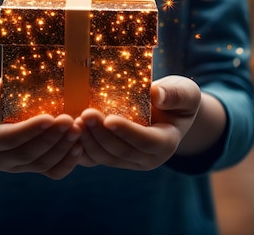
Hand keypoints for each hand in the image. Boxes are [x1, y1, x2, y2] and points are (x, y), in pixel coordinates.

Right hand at [0, 74, 82, 178]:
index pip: (8, 139)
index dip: (29, 130)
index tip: (49, 117)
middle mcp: (0, 159)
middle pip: (28, 154)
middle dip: (51, 138)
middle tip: (70, 120)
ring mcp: (18, 166)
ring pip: (42, 164)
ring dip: (63, 148)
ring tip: (77, 128)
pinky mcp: (33, 168)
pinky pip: (53, 172)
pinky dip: (68, 162)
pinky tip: (79, 146)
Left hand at [75, 75, 201, 170]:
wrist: (165, 110)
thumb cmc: (175, 97)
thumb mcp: (184, 92)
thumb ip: (175, 94)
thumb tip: (156, 94)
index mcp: (166, 143)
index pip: (145, 141)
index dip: (127, 131)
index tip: (109, 119)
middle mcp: (146, 159)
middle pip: (120, 151)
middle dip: (101, 134)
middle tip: (85, 114)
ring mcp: (127, 162)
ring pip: (103, 157)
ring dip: (87, 140)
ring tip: (73, 121)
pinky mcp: (109, 159)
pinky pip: (91, 158)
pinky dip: (79, 146)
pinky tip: (68, 130)